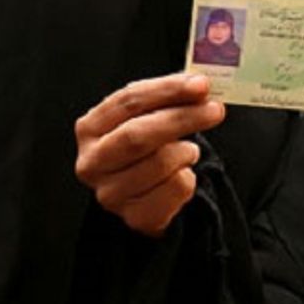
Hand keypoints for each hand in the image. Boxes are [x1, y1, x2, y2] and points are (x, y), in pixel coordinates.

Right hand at [75, 73, 225, 236]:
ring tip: (189, 150)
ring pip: (160, 163)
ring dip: (186, 152)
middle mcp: (92, 162)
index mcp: (89, 129)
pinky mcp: (133, 217)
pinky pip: (175, 189)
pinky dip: (189, 178)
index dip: (166, 90)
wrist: (142, 195)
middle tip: (213, 110)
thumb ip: (165, 100)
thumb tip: (197, 86)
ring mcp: (110, 193)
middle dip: (181, 119)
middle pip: (138, 135)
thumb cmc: (143, 150)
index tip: (199, 85)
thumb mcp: (144, 118)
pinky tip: (182, 174)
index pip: (127, 102)